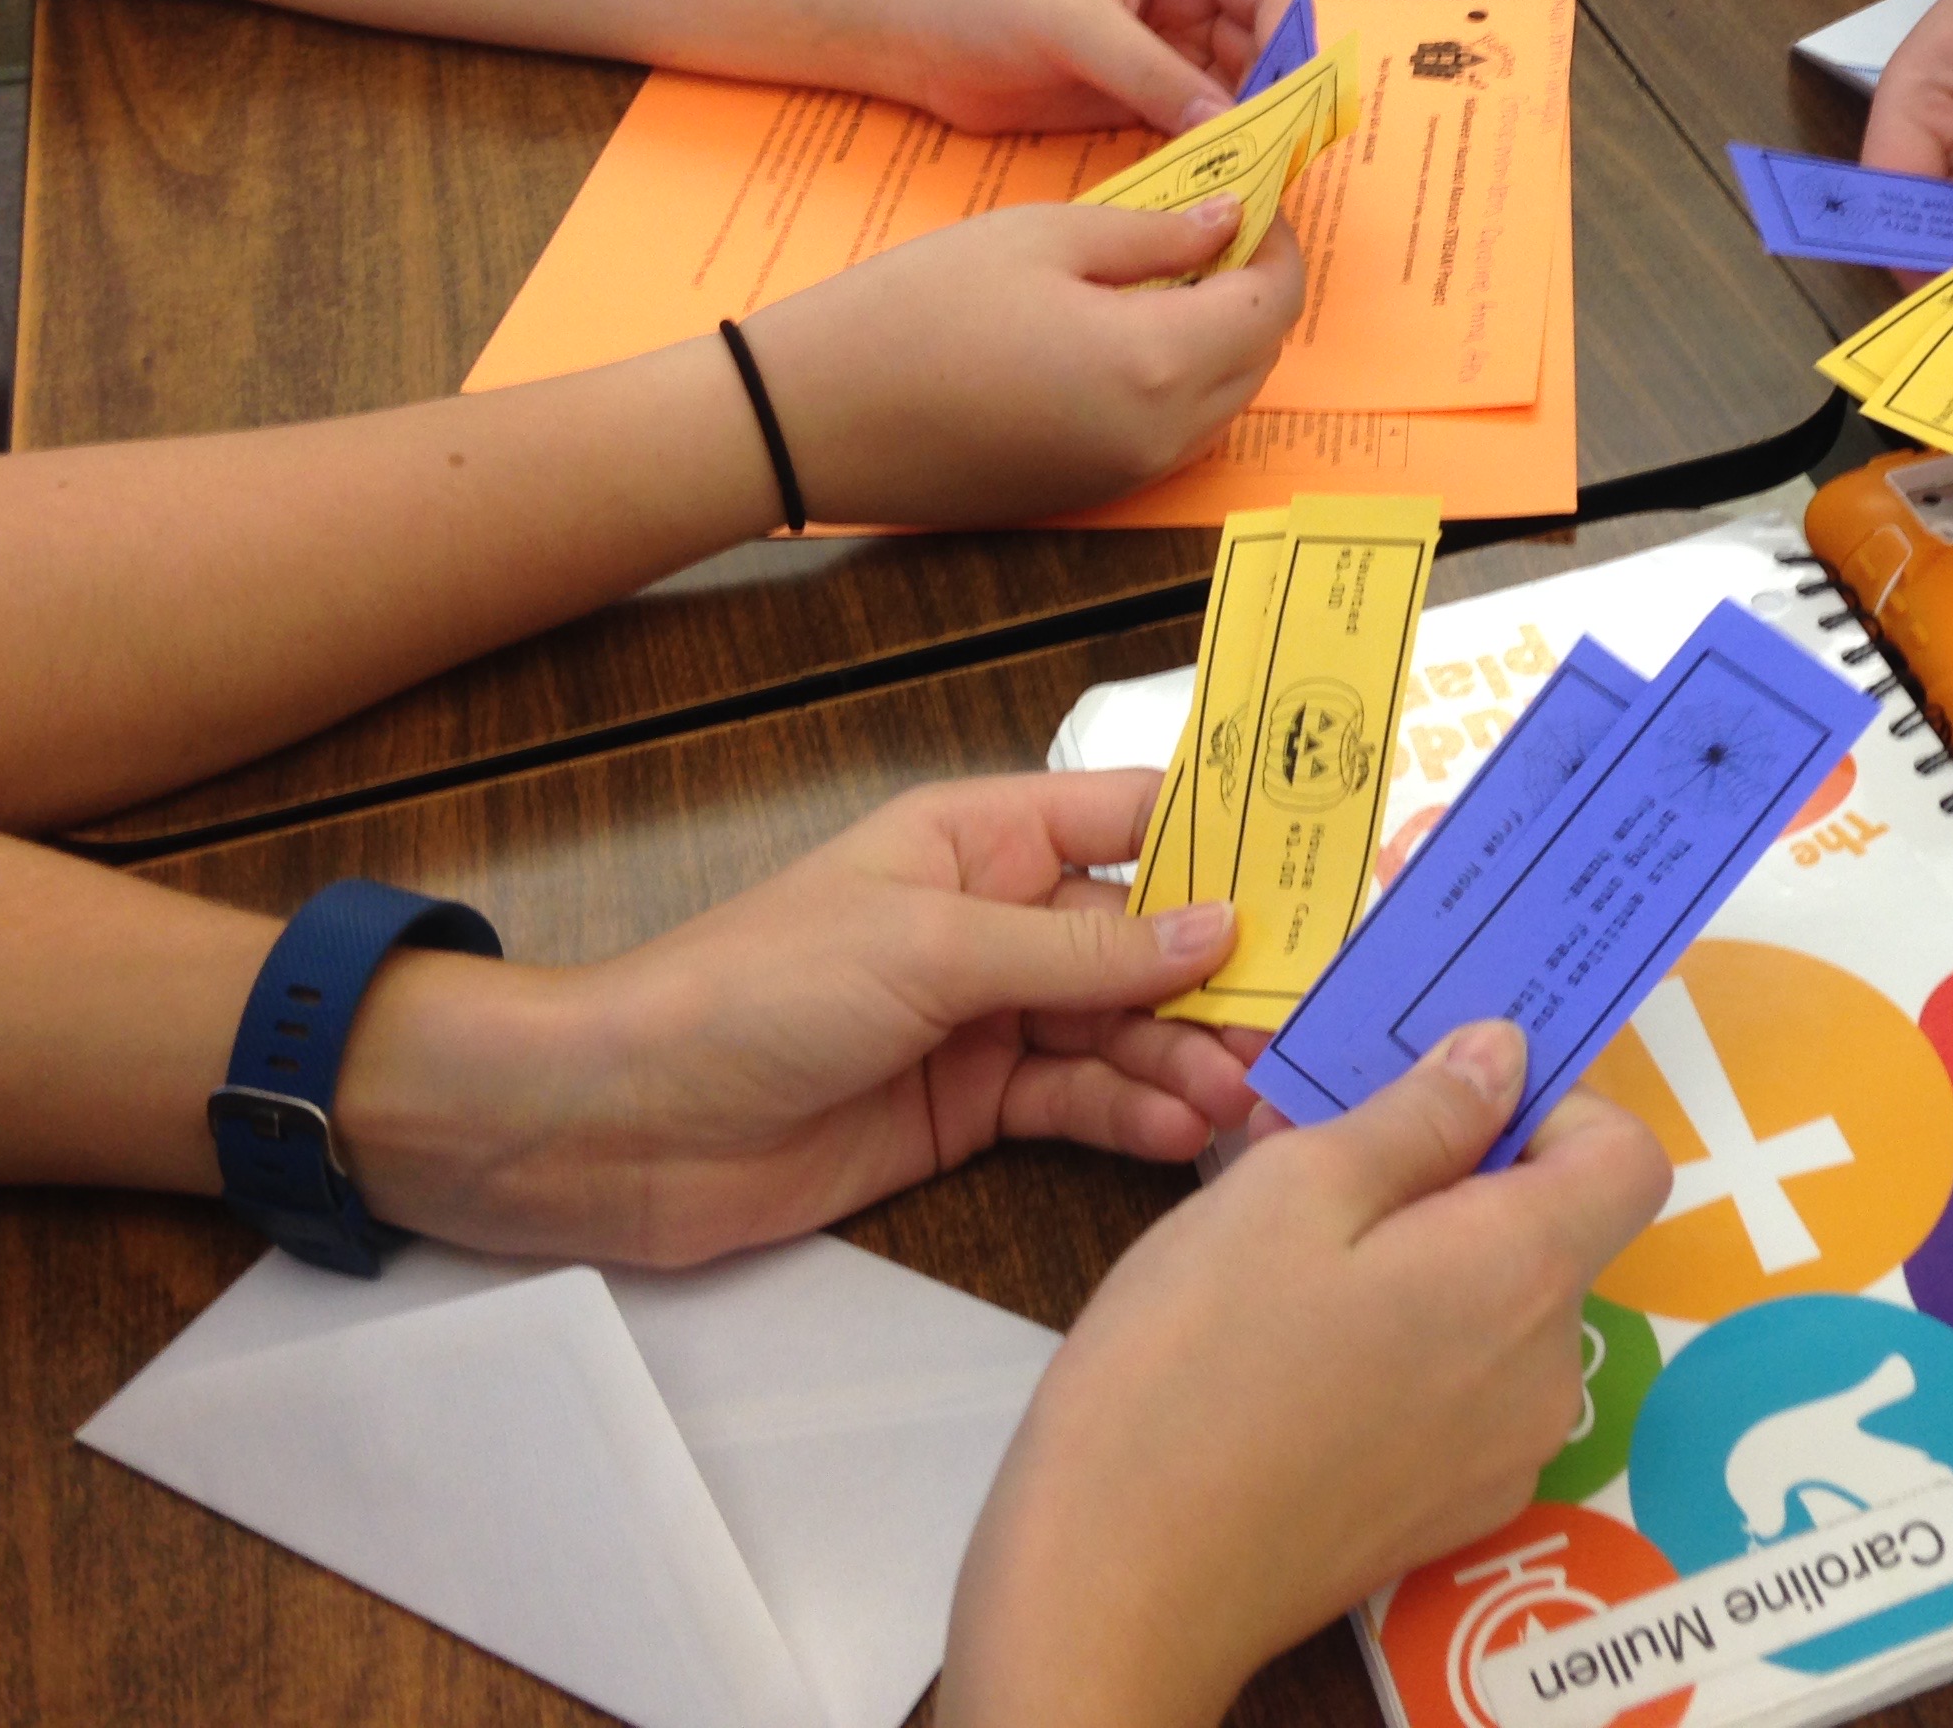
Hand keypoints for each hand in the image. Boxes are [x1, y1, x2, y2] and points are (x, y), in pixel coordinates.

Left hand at [339, 772, 1260, 1265]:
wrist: (623, 1126)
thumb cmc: (755, 993)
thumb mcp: (932, 950)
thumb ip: (1084, 947)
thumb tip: (1222, 927)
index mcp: (980, 838)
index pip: (1135, 819)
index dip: (1230, 842)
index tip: (1329, 874)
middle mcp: (996, 919)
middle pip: (1146, 938)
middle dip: (1224, 979)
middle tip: (1304, 1024)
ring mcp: (988, 1018)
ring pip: (1124, 1028)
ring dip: (1187, 1059)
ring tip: (1248, 1098)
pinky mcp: (973, 1107)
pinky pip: (1081, 1100)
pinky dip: (1135, 1115)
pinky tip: (1186, 1132)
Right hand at [745, 198, 1302, 524]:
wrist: (812, 419)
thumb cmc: (914, 310)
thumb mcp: (1039, 237)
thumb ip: (1152, 232)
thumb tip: (1228, 221)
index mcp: (1158, 360)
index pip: (1274, 304)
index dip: (1277, 246)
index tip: (1249, 201)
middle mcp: (1161, 434)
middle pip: (1262, 358)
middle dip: (1254, 291)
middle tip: (1208, 229)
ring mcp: (1128, 476)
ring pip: (1225, 403)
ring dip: (1219, 340)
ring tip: (1162, 276)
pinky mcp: (1091, 494)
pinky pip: (1172, 436)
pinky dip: (1176, 384)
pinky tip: (1121, 334)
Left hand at [890, 0, 1307, 137]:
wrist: (910, 35)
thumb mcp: (1074, 25)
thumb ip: (1152, 74)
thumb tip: (1228, 124)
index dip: (1290, 41)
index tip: (1291, 101)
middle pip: (1263, 48)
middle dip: (1275, 97)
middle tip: (1279, 155)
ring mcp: (1166, 51)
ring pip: (1235, 94)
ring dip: (1246, 132)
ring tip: (1254, 177)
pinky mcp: (1141, 100)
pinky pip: (1194, 128)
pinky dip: (1210, 155)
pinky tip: (1215, 184)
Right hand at [942, 1027, 1671, 1727]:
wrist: (1122, 1587)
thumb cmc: (1192, 1365)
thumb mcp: (1291, 1188)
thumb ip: (1418, 1115)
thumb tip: (1505, 1054)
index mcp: (1525, 1274)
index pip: (1627, 1156)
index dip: (1552, 1106)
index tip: (1445, 1098)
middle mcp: (1547, 1371)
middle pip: (1553, 1229)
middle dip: (1454, 1175)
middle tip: (1317, 1161)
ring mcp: (1504, 1454)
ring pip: (1496, 1306)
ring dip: (1418, 1257)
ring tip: (1284, 1258)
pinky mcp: (1450, 1510)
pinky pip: (1460, 1386)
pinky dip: (1404, 1340)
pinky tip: (1293, 1349)